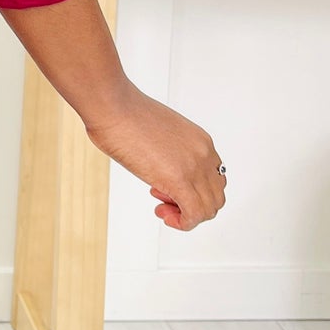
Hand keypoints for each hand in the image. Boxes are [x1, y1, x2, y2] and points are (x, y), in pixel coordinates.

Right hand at [82, 83, 225, 231]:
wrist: (113, 106)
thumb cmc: (124, 113)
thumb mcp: (158, 133)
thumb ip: (167, 151)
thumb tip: (156, 164)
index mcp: (200, 141)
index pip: (213, 178)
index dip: (192, 190)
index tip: (168, 188)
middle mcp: (203, 154)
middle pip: (215, 196)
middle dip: (191, 205)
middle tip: (164, 200)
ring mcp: (194, 167)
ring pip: (209, 208)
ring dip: (186, 215)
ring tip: (162, 207)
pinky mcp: (178, 180)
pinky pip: (194, 215)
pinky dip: (183, 223)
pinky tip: (165, 216)